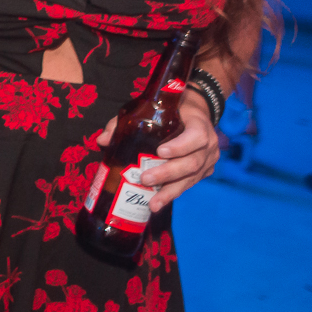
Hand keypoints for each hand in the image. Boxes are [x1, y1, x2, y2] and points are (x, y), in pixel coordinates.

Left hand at [97, 93, 218, 212]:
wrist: (196, 112)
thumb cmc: (171, 109)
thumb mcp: (152, 108)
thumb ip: (127, 122)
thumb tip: (102, 140)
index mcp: (199, 125)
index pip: (196, 137)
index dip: (180, 147)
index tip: (160, 151)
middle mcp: (209, 145)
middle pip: (191, 163)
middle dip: (168, 173)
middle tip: (145, 179)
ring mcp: (209, 161)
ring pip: (191, 178)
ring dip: (170, 191)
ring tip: (153, 203)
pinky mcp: (205, 172)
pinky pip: (190, 183)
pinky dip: (173, 192)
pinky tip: (158, 200)